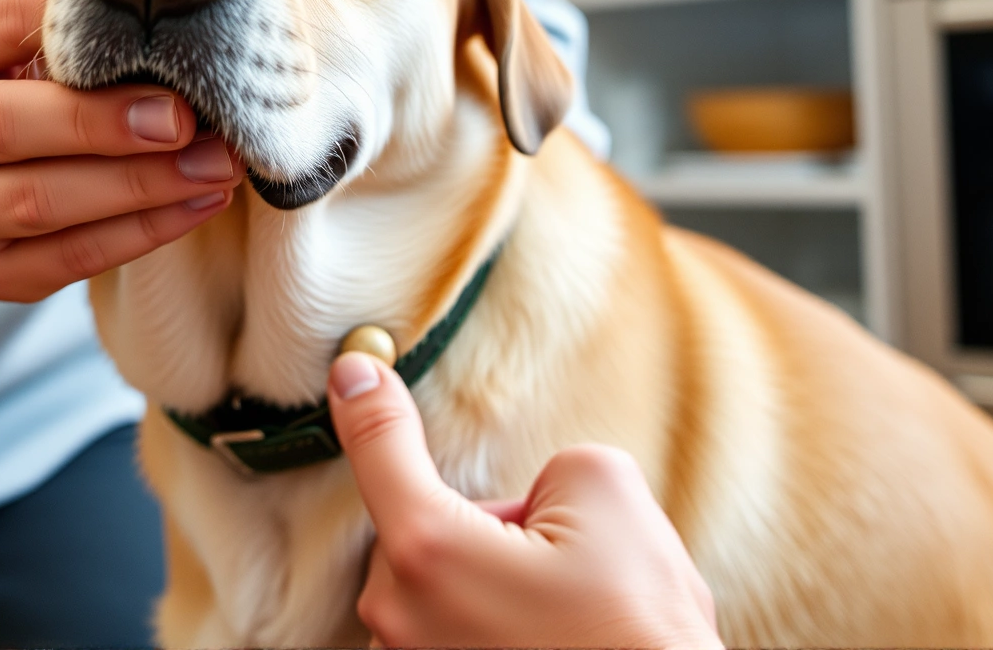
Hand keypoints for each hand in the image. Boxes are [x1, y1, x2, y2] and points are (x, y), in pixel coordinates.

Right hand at [0, 0, 237, 300]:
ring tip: (218, 165)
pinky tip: (197, 205)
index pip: (2, 23)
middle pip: (11, 124)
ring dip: (143, 186)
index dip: (79, 28)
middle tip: (191, 118)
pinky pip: (65, 259)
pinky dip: (140, 235)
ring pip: (42, 201)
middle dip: (110, 122)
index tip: (159, 35)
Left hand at [328, 352, 722, 648]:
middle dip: (492, 531)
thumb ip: (552, 468)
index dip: (369, 401)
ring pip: (444, 587)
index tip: (353, 370)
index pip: (381, 450)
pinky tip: (552, 642)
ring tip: (569, 619)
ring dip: (495, 586)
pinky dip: (495, 628)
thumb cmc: (639, 632)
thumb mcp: (610, 497)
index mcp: (427, 551)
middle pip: (427, 529)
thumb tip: (535, 503)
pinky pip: (455, 633)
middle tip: (569, 563)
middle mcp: (399, 617)